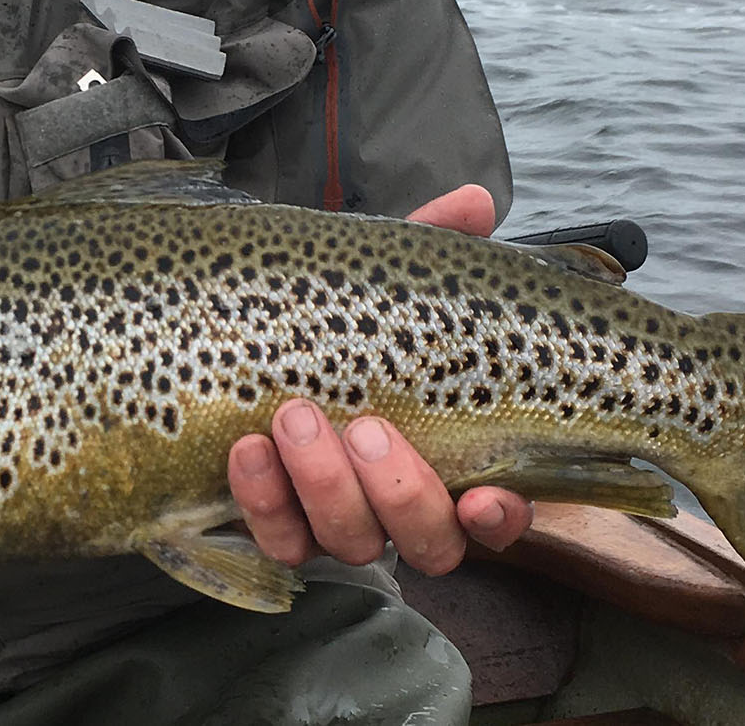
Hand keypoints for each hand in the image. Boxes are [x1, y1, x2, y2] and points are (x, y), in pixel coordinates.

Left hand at [227, 183, 533, 573]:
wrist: (245, 340)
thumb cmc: (344, 320)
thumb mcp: (385, 281)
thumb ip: (431, 246)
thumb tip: (474, 203)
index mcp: (452, 459)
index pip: (496, 515)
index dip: (498, 518)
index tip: (486, 496)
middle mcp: (400, 505)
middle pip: (424, 539)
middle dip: (395, 487)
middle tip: (361, 425)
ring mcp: (338, 520)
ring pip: (350, 541)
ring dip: (324, 486)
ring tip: (292, 417)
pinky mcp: (278, 523)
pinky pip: (277, 537)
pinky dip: (263, 503)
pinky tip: (247, 452)